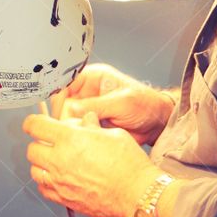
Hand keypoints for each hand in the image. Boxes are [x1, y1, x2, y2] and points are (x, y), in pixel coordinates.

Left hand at [23, 111, 157, 216]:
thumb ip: (93, 126)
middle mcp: (60, 160)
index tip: (36, 124)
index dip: (33, 122)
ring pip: (34, 170)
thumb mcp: (114, 134)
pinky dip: (47, 182)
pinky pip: (43, 189)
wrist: (137, 195)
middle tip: (52, 142)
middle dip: (40, 143)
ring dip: (41, 164)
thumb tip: (86, 121)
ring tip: (56, 161)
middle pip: (32, 149)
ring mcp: (60, 182)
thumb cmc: (130, 166)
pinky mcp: (64, 199)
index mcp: (70, 139)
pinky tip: (59, 178)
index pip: (35, 126)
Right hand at [52, 62, 174, 145]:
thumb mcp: (121, 102)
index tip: (62, 113)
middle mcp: (87, 92)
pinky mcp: (91, 123)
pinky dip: (79, 135)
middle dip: (66, 116)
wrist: (157, 123)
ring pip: (68, 118)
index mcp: (93, 78)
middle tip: (73, 127)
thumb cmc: (145, 105)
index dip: (60, 98)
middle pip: (63, 103)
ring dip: (72, 127)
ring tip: (83, 133)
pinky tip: (86, 138)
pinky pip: (78, 129)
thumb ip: (96, 105)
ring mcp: (88, 108)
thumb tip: (71, 109)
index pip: (65, 84)